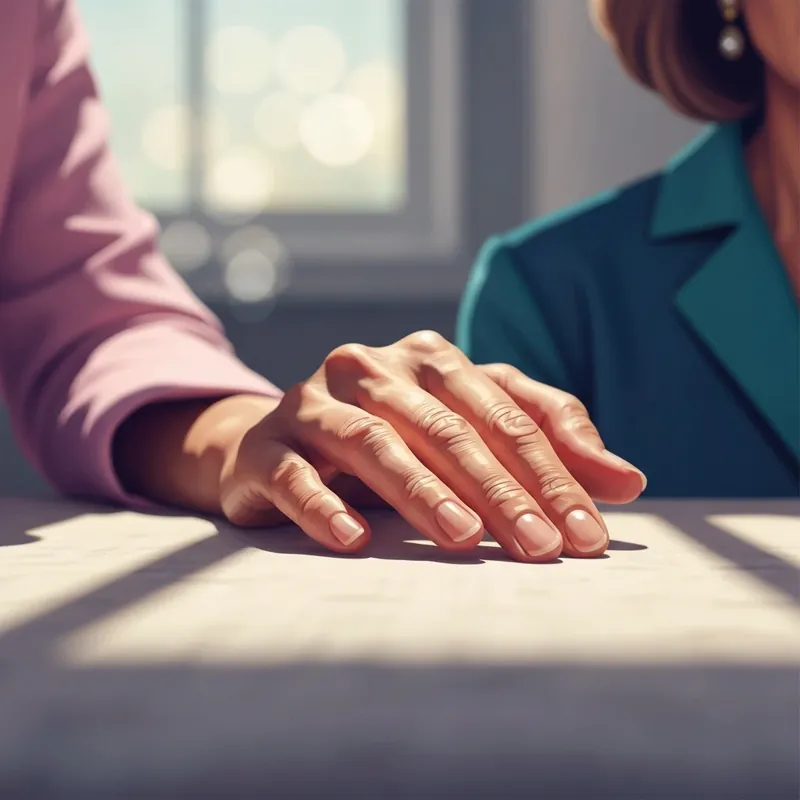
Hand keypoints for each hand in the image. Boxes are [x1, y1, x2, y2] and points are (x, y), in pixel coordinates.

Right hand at [218, 331, 645, 562]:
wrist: (278, 445)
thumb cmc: (391, 441)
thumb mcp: (471, 433)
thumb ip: (544, 444)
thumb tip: (626, 479)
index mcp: (432, 359)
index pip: (506, 413)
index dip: (553, 472)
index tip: (590, 534)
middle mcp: (374, 367)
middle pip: (448, 427)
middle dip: (501, 490)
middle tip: (542, 548)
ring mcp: (315, 402)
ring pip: (376, 443)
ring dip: (422, 492)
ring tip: (465, 539)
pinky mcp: (268, 443)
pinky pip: (295, 473)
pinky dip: (324, 504)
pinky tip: (355, 541)